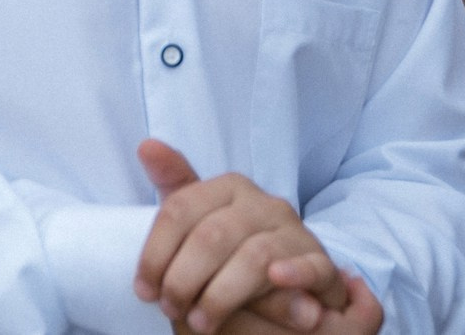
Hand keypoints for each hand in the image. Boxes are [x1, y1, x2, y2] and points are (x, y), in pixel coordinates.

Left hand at [136, 140, 368, 332]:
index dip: (155, 253)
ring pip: (253, 257)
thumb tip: (147, 146)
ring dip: (221, 295)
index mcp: (228, 187)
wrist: (291, 276)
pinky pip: (313, 267)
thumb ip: (174, 186)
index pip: (180, 210)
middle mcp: (262, 202)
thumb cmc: (232, 247)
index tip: (143, 290)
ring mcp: (295, 231)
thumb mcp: (198, 219)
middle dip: (183, 279)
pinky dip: (295, 274)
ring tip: (200, 322)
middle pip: (211, 236)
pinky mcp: (321, 262)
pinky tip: (276, 280)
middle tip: (170, 309)